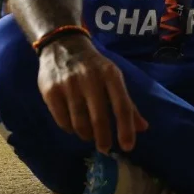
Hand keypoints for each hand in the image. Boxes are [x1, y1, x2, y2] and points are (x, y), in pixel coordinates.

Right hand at [38, 35, 147, 153]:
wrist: (62, 45)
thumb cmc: (93, 65)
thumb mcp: (113, 77)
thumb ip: (127, 103)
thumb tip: (142, 128)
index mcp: (110, 74)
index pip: (122, 106)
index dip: (125, 129)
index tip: (128, 147)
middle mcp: (90, 78)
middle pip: (99, 118)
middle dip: (103, 138)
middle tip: (105, 148)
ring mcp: (68, 85)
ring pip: (79, 122)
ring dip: (86, 135)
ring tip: (89, 135)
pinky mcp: (50, 91)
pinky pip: (62, 120)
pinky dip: (70, 129)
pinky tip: (74, 126)